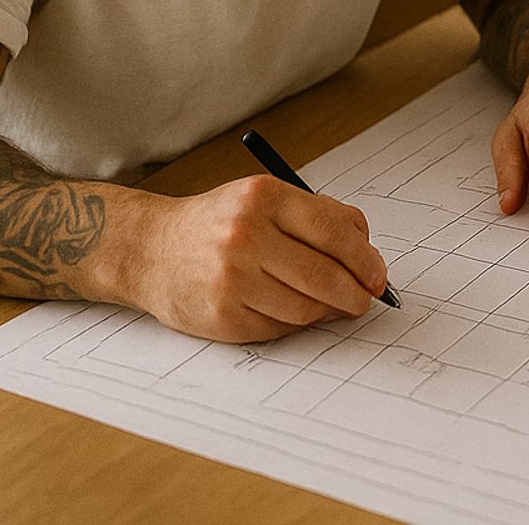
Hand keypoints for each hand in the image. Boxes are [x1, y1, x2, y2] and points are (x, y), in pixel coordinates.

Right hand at [126, 175, 389, 341]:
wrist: (150, 249)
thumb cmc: (218, 223)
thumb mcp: (265, 199)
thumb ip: (318, 216)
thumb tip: (368, 252)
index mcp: (264, 198)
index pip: (334, 232)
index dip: (365, 259)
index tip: (378, 275)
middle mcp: (246, 236)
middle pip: (326, 277)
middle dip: (356, 294)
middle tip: (365, 299)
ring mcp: (232, 279)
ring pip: (306, 309)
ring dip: (326, 311)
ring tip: (327, 304)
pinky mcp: (223, 316)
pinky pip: (279, 329)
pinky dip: (293, 323)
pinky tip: (287, 308)